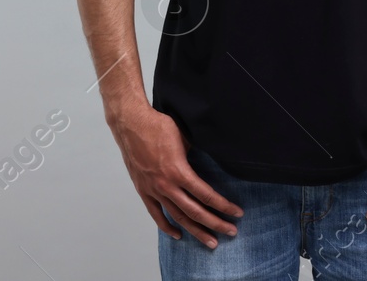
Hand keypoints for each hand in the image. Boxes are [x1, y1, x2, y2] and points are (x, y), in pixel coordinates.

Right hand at [110, 103, 241, 248]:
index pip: (206, 195)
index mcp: (178, 171)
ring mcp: (153, 190)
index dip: (223, 206)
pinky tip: (177, 235)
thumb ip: (195, 155)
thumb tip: (210, 162)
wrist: (129, 123)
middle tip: (232, 232)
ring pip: (178, 217)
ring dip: (196, 231)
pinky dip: (166, 226)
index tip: (237, 213)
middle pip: (195, 212)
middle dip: (216, 224)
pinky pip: (156, 213)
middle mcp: (166, 185)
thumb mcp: (184, 138)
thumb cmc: (158, 126)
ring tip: (211, 241)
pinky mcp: (143, 190)